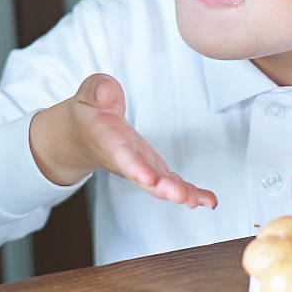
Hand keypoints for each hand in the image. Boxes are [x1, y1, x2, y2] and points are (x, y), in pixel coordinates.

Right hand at [29, 73, 217, 208]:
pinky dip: (191, 193)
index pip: (121, 156)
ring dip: (180, 193)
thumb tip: (106, 93)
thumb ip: (96, 91)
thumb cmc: (89, 113)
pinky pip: (173, 183)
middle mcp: (126, 161)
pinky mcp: (154, 169)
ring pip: (161, 185)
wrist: (83, 135)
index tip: (147, 177)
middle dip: (163, 188)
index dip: (134, 167)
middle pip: (145, 178)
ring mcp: (142, 167)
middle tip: (181, 196)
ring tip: (198, 200)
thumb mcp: (88, 94)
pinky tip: (208, 200)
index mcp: (108, 142)